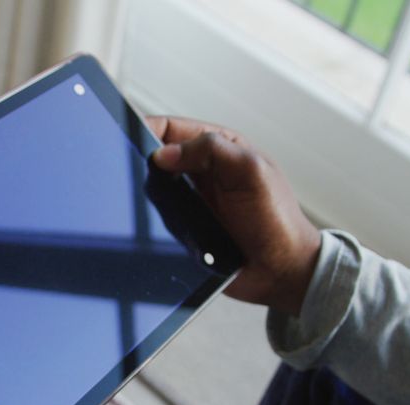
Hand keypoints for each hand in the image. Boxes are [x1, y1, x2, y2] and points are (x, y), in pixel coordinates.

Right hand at [147, 116, 320, 315]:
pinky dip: (151, 219)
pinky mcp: (185, 229)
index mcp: (219, 149)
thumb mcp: (252, 172)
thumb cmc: (277, 221)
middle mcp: (202, 172)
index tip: (128, 137)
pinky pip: (157, 218)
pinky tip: (149, 224)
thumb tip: (164, 153)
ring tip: (140, 201)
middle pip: (157, 157)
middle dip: (140, 162)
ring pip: (153, 189)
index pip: (172, 128)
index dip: (147, 128)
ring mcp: (191, 201)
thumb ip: (213, 150)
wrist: (280, 271)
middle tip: (128, 171)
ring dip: (146, 194)